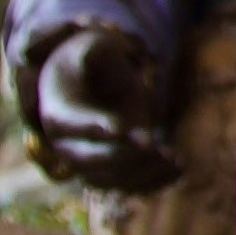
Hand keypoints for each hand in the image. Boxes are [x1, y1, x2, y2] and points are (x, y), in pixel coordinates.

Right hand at [22, 22, 181, 189]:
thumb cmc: (91, 62)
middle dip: (122, 155)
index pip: (71, 124)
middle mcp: (66, 146)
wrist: (93, 87)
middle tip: (152, 144)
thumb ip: (94, 50)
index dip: (93, 127)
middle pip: (89, 160)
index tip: (120, 128)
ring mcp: (86, 163)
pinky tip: (178, 169)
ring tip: (174, 160)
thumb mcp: (89, 48)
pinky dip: (152, 183)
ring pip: (110, 179)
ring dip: (142, 173)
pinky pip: (126, 186)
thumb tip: (100, 52)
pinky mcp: (110, 172)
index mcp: (57, 113)